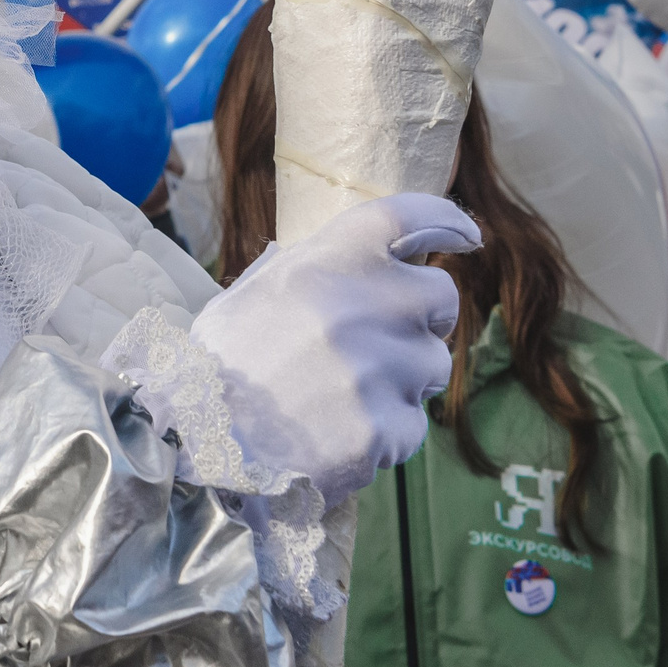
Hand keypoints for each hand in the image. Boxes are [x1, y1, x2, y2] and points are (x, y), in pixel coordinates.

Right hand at [189, 193, 476, 499]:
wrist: (200, 449)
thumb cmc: (218, 368)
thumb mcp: (249, 295)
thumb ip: (305, 269)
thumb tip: (351, 255)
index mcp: (326, 261)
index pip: (406, 218)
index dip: (446, 221)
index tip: (467, 236)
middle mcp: (363, 305)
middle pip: (439, 298)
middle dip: (423, 319)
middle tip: (387, 340)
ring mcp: (379, 369)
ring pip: (432, 367)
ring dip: (403, 380)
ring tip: (344, 397)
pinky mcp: (386, 428)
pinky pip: (412, 424)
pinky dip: (386, 433)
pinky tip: (340, 436)